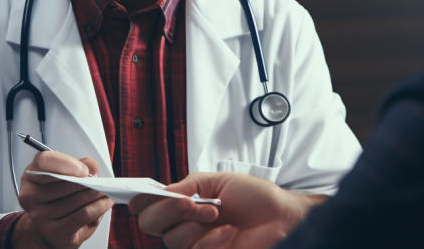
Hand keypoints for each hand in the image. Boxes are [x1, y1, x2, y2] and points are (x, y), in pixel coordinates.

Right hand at [14, 151, 113, 248]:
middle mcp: (32, 195)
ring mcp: (40, 216)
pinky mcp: (54, 232)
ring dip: (97, 193)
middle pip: (65, 182)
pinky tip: (106, 202)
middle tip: (102, 181)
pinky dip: (99, 206)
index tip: (84, 169)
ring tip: (107, 190)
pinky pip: (83, 215)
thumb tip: (92, 167)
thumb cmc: (58, 199)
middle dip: (89, 181)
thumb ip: (78, 165)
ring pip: (77, 199)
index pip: (43, 161)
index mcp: (32, 175)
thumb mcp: (66, 177)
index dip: (65, 163)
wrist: (49, 230)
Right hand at [130, 172, 321, 248]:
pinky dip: (212, 240)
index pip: (150, 207)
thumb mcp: (219, 181)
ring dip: (194, 224)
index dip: (142, 202)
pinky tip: (229, 232)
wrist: (281, 216)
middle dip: (169, 211)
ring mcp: (197, 243)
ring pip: (172, 240)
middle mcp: (186, 225)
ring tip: (217, 215)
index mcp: (185, 204)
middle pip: (151, 225)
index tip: (141, 198)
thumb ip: (188, 185)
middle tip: (191, 203)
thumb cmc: (256, 197)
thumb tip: (162, 191)